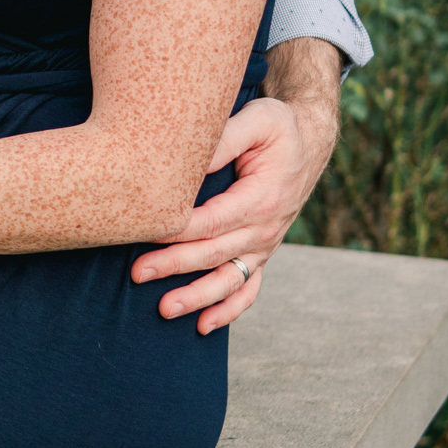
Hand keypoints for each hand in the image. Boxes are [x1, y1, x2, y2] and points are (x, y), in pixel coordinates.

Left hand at [131, 93, 327, 333]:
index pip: (211, 221)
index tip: (143, 235)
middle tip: (137, 274)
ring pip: (230, 280)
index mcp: (262, 198)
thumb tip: (185, 161)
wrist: (309, 142)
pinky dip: (228, 310)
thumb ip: (223, 139)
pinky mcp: (262, 252)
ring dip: (197, 297)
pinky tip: (203, 326)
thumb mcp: (257, 120)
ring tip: (164, 310)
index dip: (177, 230)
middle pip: (213, 253)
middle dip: (174, 266)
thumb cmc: (277, 127)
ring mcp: (265, 245)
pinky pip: (248, 289)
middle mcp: (266, 228)